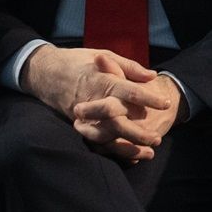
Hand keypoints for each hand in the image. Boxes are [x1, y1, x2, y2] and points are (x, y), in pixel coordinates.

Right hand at [25, 47, 176, 162]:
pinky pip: (96, 144)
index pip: (129, 91)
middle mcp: (93, 100)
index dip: (149, 98)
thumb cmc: (79, 61)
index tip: (166, 103)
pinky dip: (114, 152)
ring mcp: (83, 116)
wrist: (45, 72)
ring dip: (128, 147)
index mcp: (102, 80)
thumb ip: (129, 67)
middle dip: (139, 132)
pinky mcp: (78, 126)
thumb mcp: (104, 54)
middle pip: (117, 121)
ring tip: (149, 152)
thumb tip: (152, 76)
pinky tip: (132, 157)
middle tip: (158, 138)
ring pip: (107, 137)